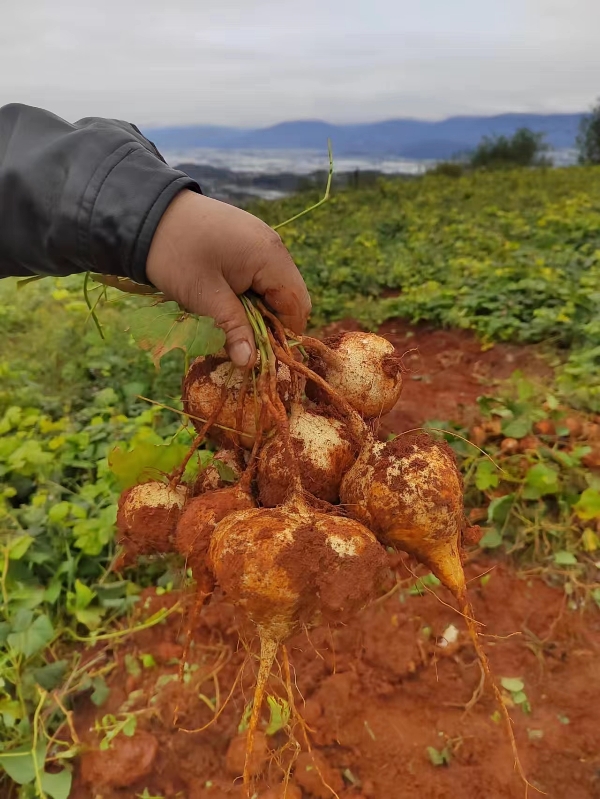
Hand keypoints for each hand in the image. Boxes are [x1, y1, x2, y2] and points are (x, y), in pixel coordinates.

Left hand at [146, 190, 310, 366]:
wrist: (145, 213)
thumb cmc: (176, 253)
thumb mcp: (204, 296)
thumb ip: (233, 329)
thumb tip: (250, 363)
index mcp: (270, 257)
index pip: (297, 305)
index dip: (284, 334)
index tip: (259, 353)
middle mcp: (273, 246)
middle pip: (288, 297)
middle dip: (269, 323)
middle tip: (240, 340)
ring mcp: (259, 240)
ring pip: (272, 288)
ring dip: (255, 309)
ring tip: (227, 319)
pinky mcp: (245, 241)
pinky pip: (258, 274)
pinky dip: (247, 293)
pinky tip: (223, 299)